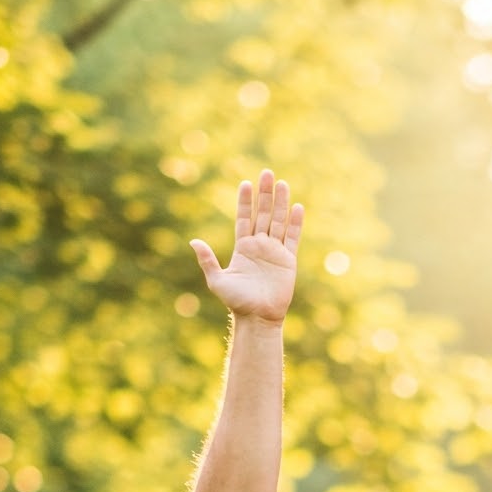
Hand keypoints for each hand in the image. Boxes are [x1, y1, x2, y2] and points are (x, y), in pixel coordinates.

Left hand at [190, 169, 303, 323]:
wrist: (257, 318)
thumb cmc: (236, 302)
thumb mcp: (217, 280)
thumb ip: (207, 260)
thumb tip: (193, 241)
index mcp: (243, 248)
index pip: (243, 218)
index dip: (245, 201)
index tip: (246, 183)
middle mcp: (259, 246)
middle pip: (263, 214)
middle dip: (264, 194)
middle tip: (267, 173)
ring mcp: (274, 252)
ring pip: (278, 221)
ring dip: (280, 203)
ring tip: (282, 183)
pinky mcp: (288, 261)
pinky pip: (292, 238)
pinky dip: (295, 223)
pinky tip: (297, 207)